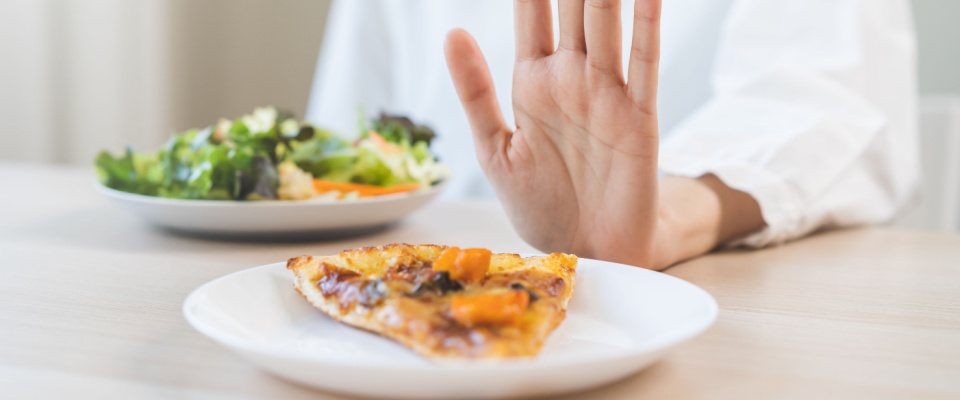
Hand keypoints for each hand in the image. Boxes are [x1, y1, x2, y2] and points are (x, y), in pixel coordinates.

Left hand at [445, 0, 763, 268]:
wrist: (585, 252)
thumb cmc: (542, 204)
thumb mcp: (496, 150)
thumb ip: (476, 92)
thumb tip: (452, 31)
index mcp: (533, 81)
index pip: (531, 12)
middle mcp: (572, 77)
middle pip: (572, 6)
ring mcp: (609, 94)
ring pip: (607, 23)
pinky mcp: (640, 118)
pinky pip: (645, 64)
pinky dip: (647, 25)